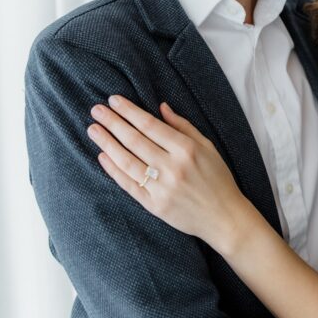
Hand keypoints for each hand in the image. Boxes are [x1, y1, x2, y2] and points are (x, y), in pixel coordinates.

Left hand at [87, 95, 247, 250]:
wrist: (224, 217)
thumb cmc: (217, 178)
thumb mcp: (207, 146)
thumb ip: (183, 126)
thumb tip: (160, 107)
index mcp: (187, 149)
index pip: (150, 125)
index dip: (130, 111)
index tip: (114, 100)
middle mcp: (173, 167)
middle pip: (135, 141)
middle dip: (113, 123)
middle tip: (96, 110)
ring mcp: (162, 188)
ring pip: (127, 162)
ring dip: (107, 144)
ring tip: (93, 130)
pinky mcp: (155, 206)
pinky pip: (129, 185)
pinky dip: (114, 170)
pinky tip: (103, 156)